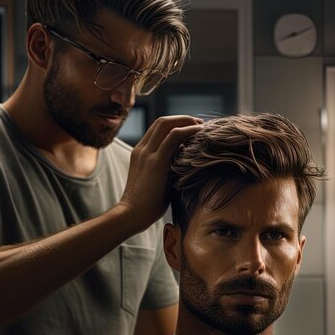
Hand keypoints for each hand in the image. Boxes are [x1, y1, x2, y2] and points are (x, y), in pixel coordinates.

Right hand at [119, 115, 202, 231]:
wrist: (132, 215)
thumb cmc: (146, 204)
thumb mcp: (157, 180)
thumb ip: (166, 167)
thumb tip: (184, 160)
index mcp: (140, 152)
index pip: (157, 128)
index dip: (176, 123)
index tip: (192, 128)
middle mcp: (142, 149)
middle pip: (162, 121)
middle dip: (182, 119)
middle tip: (199, 124)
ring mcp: (147, 154)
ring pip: (166, 124)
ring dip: (186, 121)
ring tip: (202, 126)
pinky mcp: (156, 162)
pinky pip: (173, 137)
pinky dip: (188, 130)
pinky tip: (199, 132)